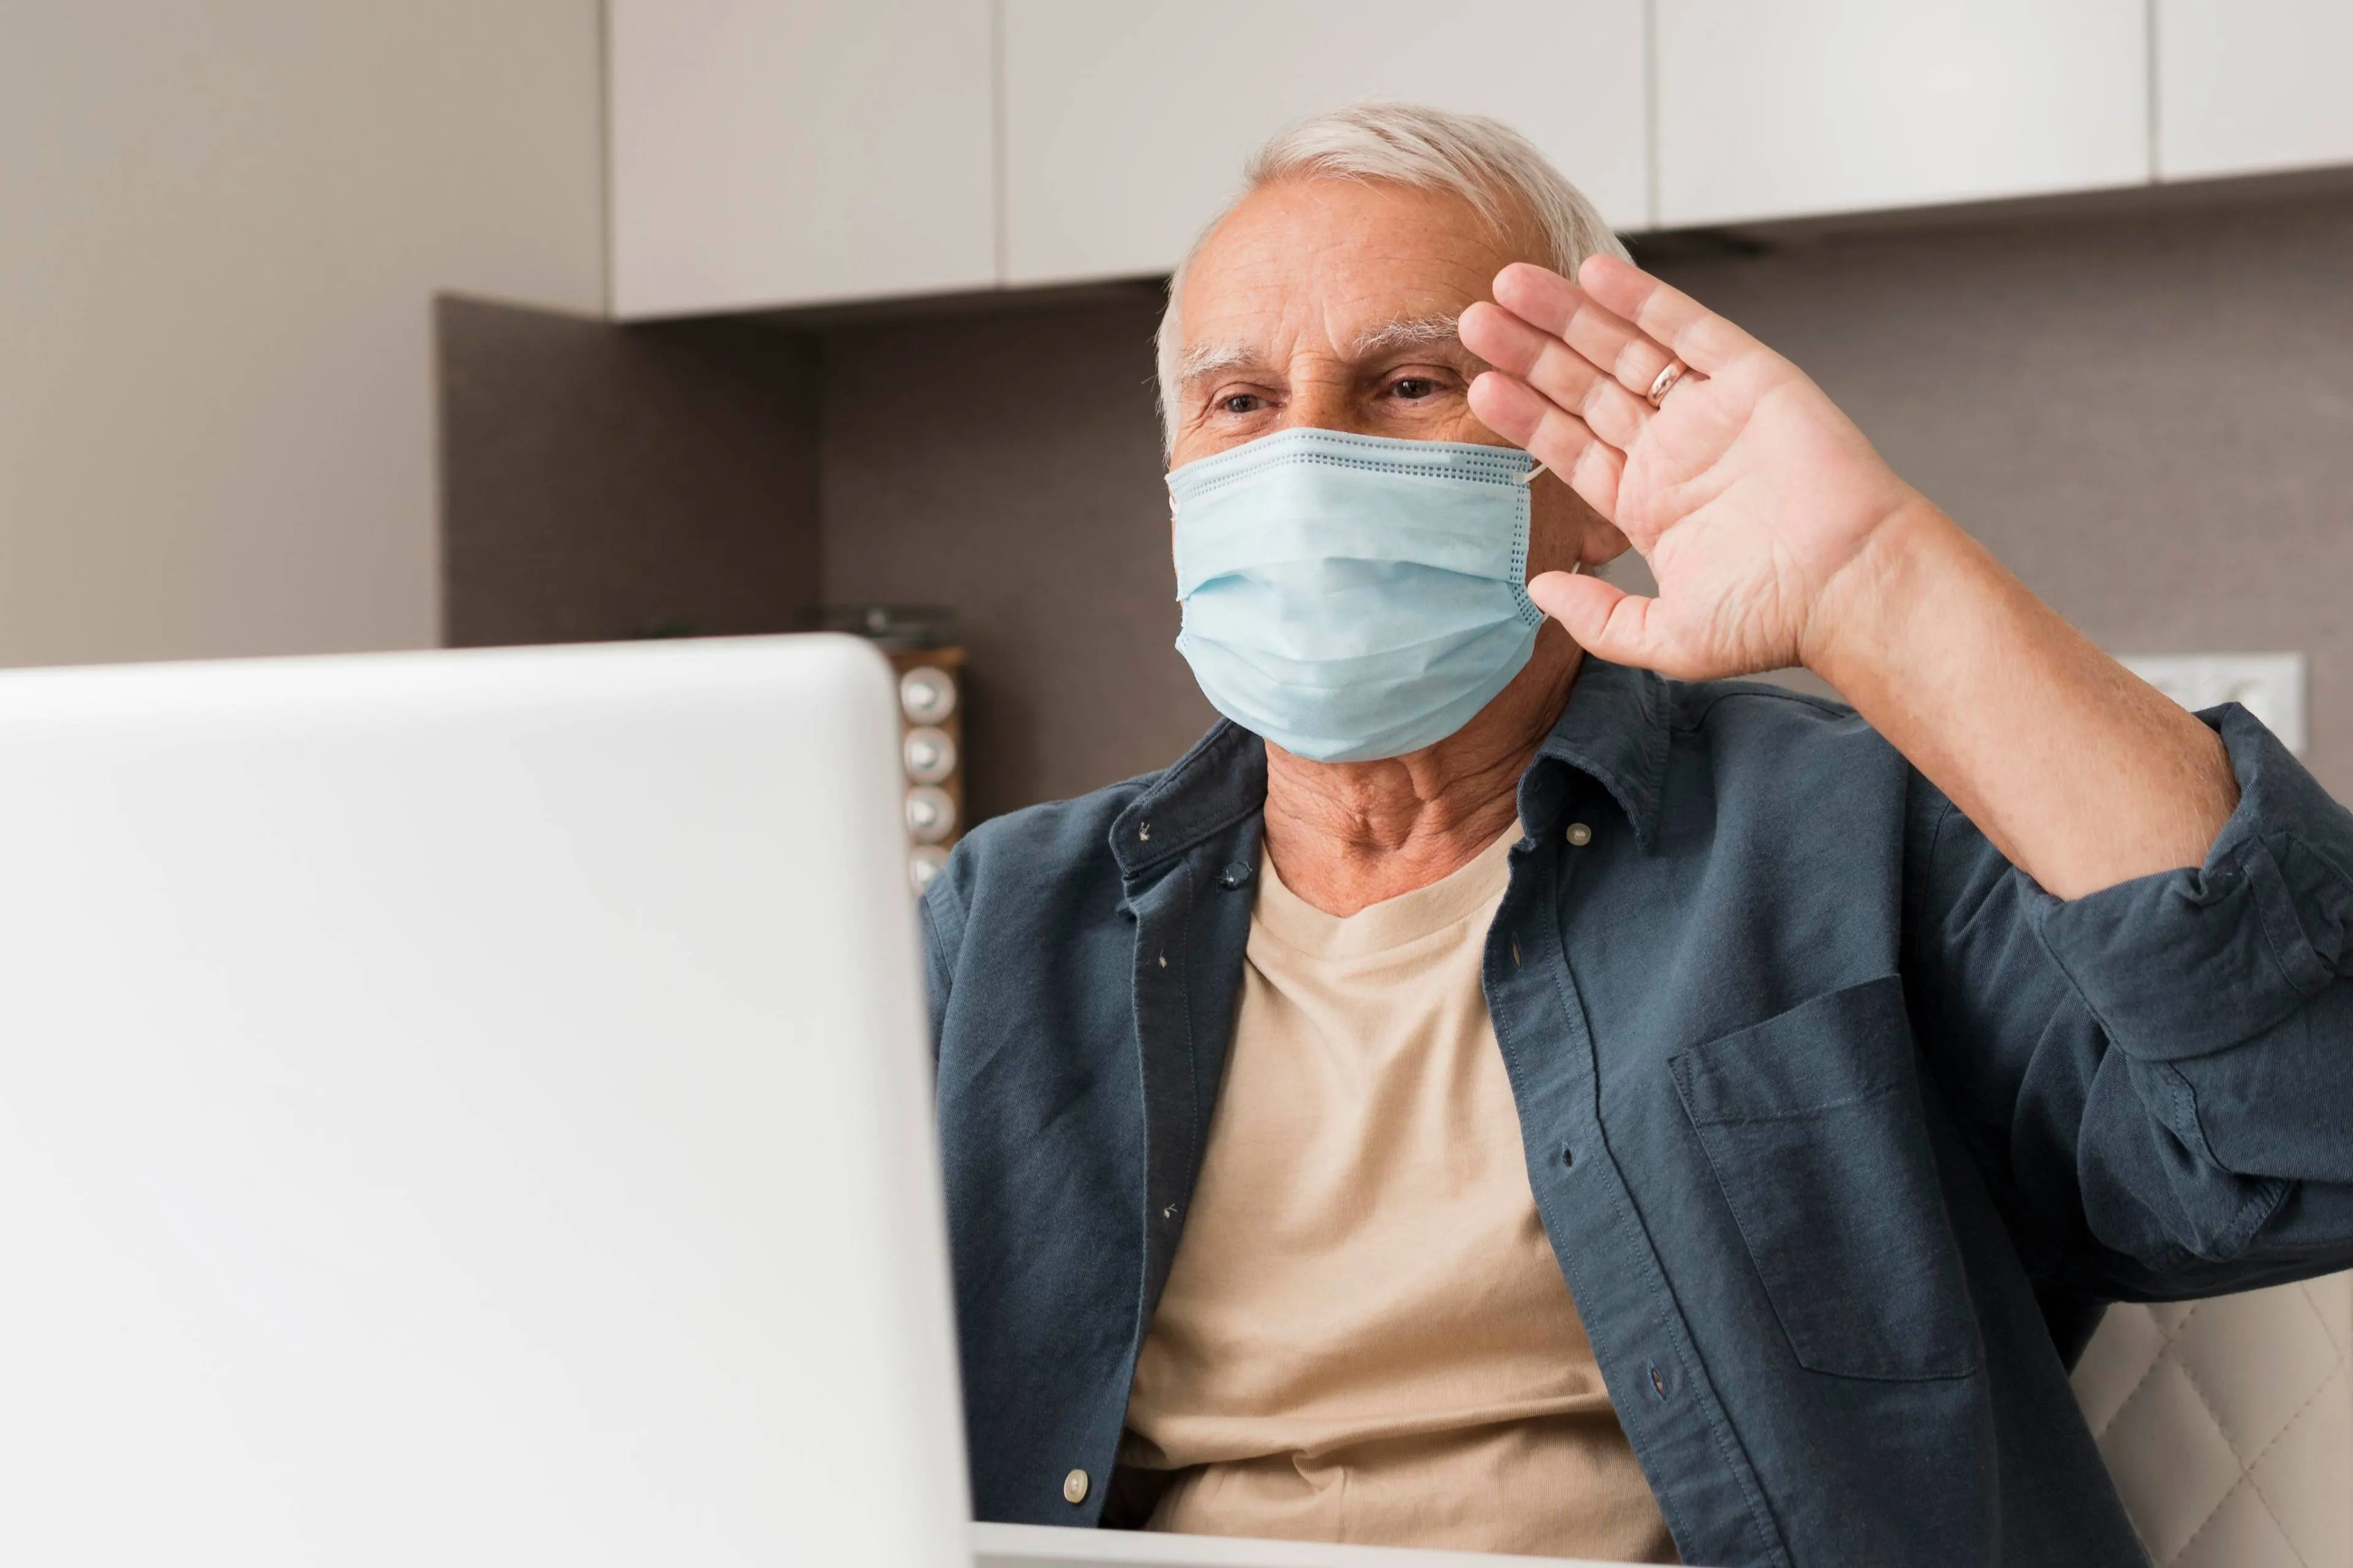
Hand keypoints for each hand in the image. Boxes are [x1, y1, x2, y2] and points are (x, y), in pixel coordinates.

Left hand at [1461, 255, 1936, 680]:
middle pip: (1584, 388)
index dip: (1525, 413)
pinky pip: (1688, 328)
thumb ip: (1599, 617)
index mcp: (1648, 504)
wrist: (1854, 586)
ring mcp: (1710, 412)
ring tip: (1508, 285)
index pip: (1570, 445)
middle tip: (1472, 317)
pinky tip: (1592, 274)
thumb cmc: (1776, 619)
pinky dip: (1643, 299)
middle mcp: (1673, 451)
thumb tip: (1537, 592)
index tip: (1479, 383)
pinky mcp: (1752, 379)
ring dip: (1569, 316)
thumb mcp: (1666, 638)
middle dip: (1531, 352)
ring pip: (1624, 350)